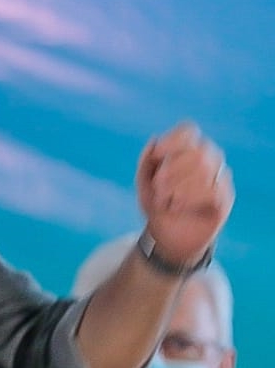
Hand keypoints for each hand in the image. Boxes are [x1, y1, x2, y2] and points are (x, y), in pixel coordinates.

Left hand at [135, 121, 233, 264]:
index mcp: (188, 151)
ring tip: (164, 199)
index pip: (188, 131)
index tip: (157, 157)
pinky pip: (212, 191)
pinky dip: (188, 199)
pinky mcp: (224, 199)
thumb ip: (146, 161)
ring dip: (177, 186)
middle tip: (158, 186)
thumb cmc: (157, 205)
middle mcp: (208, 160)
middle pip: (197, 151)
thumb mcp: (144, 183)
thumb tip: (153, 140)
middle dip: (172, 169)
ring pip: (205, 170)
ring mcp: (219, 179)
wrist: (166, 237)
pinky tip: (176, 206)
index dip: (172, 141)